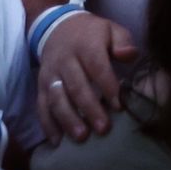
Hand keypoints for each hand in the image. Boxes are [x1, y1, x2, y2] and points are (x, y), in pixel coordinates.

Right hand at [37, 13, 136, 143]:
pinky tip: (57, 141)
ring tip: (81, 137)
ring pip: (57, 98)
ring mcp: (50, 74)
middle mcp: (65, 60)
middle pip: (76, 86)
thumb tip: (130, 55)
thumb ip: (123, 41)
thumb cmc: (93, 34)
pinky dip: (48, 124)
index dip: (107, 86)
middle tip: (103, 129)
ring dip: (68, 119)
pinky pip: (41, 106)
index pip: (97, 66)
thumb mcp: (111, 29)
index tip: (118, 106)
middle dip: (90, 109)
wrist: (58, 28)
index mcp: (86, 45)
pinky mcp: (40, 86)